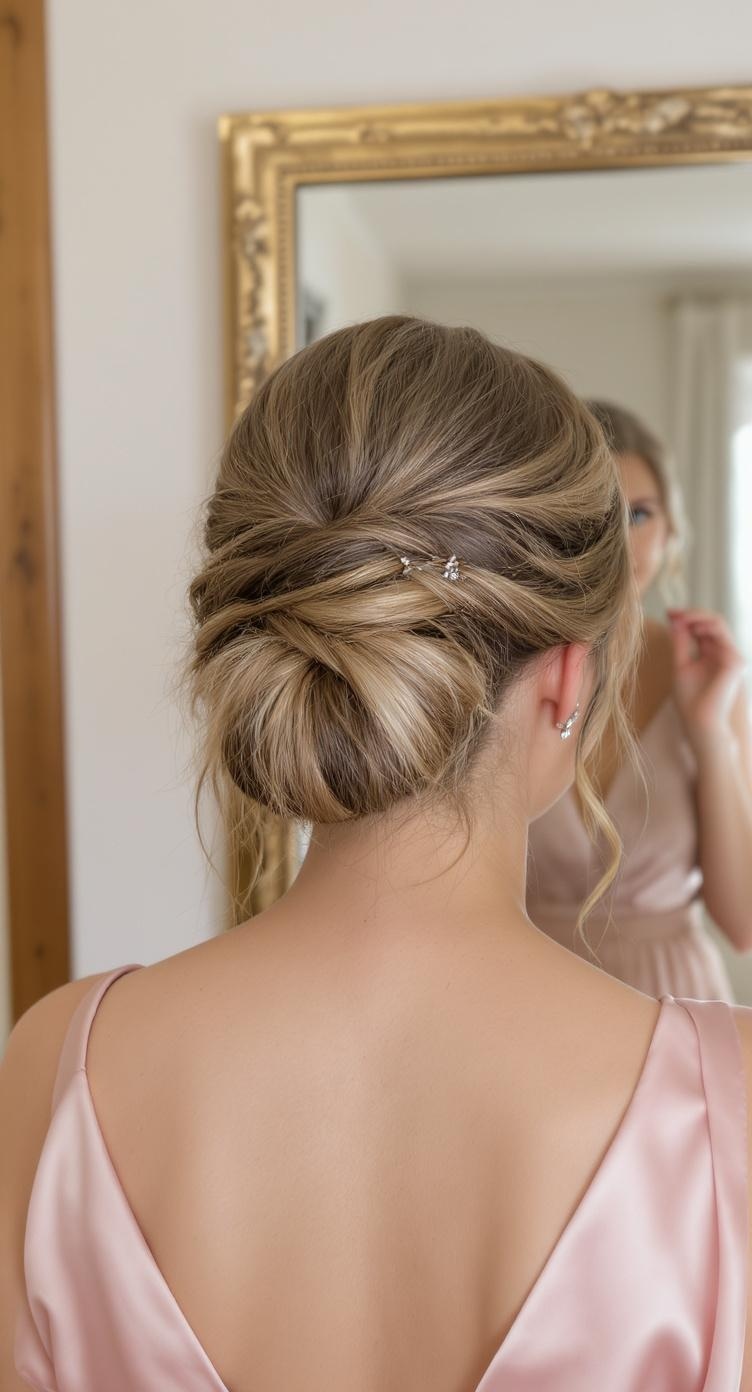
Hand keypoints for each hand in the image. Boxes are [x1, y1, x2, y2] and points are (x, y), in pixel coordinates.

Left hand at [667, 608, 746, 745]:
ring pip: (719, 623)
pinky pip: (722, 637)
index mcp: (713, 654)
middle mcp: (725, 653)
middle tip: (673, 612)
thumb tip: (676, 620)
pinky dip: (706, 628)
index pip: (704, 628)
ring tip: (680, 619)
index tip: (669, 612)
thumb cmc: (690, 701)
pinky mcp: (735, 662)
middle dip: (692, 613)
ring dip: (697, 617)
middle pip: (713, 621)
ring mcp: (732, 657)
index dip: (687, 617)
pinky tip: (693, 630)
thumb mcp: (681, 666)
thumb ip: (681, 643)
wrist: (699, 723)